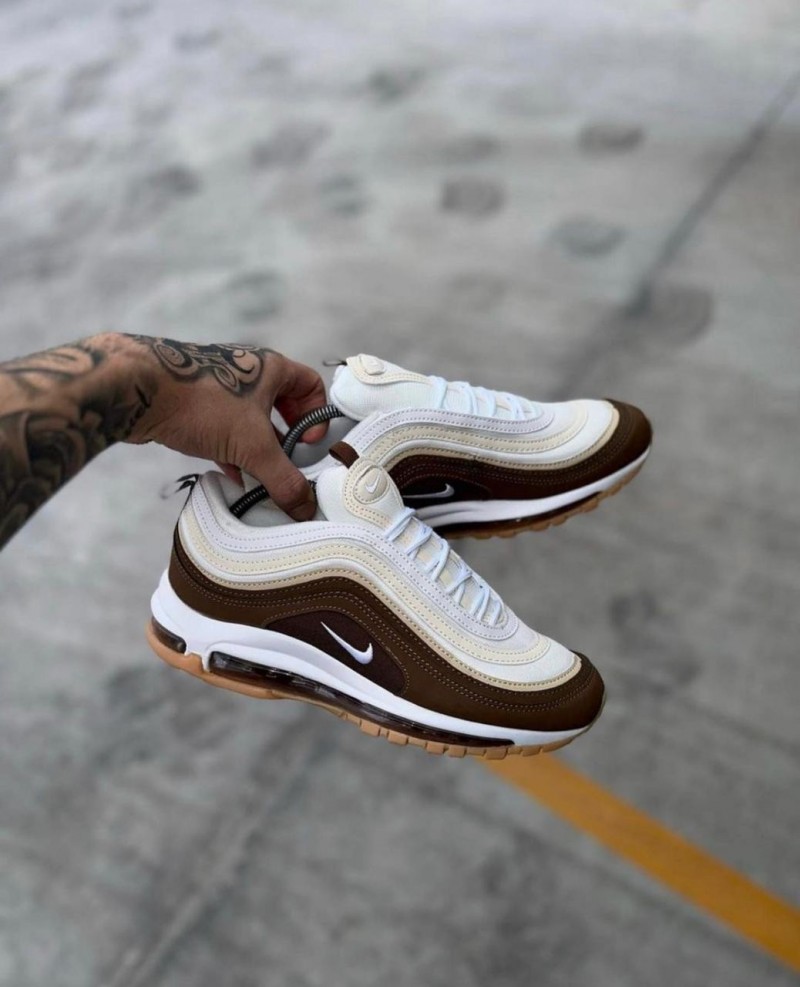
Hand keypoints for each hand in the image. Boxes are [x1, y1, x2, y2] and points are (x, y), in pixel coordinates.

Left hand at [122, 335, 327, 519]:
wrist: (138, 391)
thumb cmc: (202, 402)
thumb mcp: (253, 446)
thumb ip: (283, 478)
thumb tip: (305, 506)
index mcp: (271, 369)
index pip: (311, 386)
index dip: (316, 417)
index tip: (307, 443)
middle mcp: (248, 372)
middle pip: (282, 405)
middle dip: (286, 438)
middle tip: (287, 462)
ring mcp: (220, 387)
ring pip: (250, 420)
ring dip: (259, 448)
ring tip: (261, 476)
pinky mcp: (195, 404)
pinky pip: (225, 429)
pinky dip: (233, 451)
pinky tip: (233, 476)